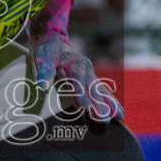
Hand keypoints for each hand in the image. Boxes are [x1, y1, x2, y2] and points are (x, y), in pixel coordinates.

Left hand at [27, 0, 120, 122]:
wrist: (54, 41)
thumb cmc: (47, 51)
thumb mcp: (42, 58)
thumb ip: (43, 71)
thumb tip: (42, 85)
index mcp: (73, 64)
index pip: (77, 81)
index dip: (81, 94)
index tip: (85, 107)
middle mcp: (85, 69)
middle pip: (92, 89)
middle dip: (99, 105)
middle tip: (104, 119)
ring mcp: (90, 74)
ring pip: (102, 91)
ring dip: (110, 104)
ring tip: (119, 116)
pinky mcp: (91, 79)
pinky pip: (103, 91)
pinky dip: (111, 102)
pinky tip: (118, 112)